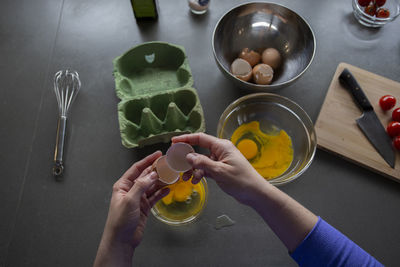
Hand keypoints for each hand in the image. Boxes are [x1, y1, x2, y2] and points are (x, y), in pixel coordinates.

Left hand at [94, 151, 169, 266]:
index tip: (158, 154)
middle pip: (146, 176)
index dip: (147, 160)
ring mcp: (138, 199)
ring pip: (152, 186)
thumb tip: (152, 174)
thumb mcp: (130, 200)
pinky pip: (155, 196)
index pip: (137, 169)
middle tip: (169, 165)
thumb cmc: (120, 221)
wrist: (121, 240)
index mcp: (123, 185)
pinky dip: (161, 192)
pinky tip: (169, 188)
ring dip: (161, 181)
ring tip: (172, 176)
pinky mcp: (144, 207)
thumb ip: (141, 186)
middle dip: (157, 170)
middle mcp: (130, 190)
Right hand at [172, 133, 266, 205]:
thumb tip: (188, 156)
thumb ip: (202, 163)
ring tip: (187, 178)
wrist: (254, 193)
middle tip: (177, 163)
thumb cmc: (241, 180)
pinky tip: (196, 181)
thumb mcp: (219, 171)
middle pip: (199, 149)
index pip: (200, 138)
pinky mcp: (221, 169)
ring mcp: (221, 160)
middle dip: (188, 158)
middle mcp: (220, 151)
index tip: (174, 141)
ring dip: (193, 169)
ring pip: (201, 161)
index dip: (186, 138)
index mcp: (222, 146)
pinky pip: (206, 168)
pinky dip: (200, 173)